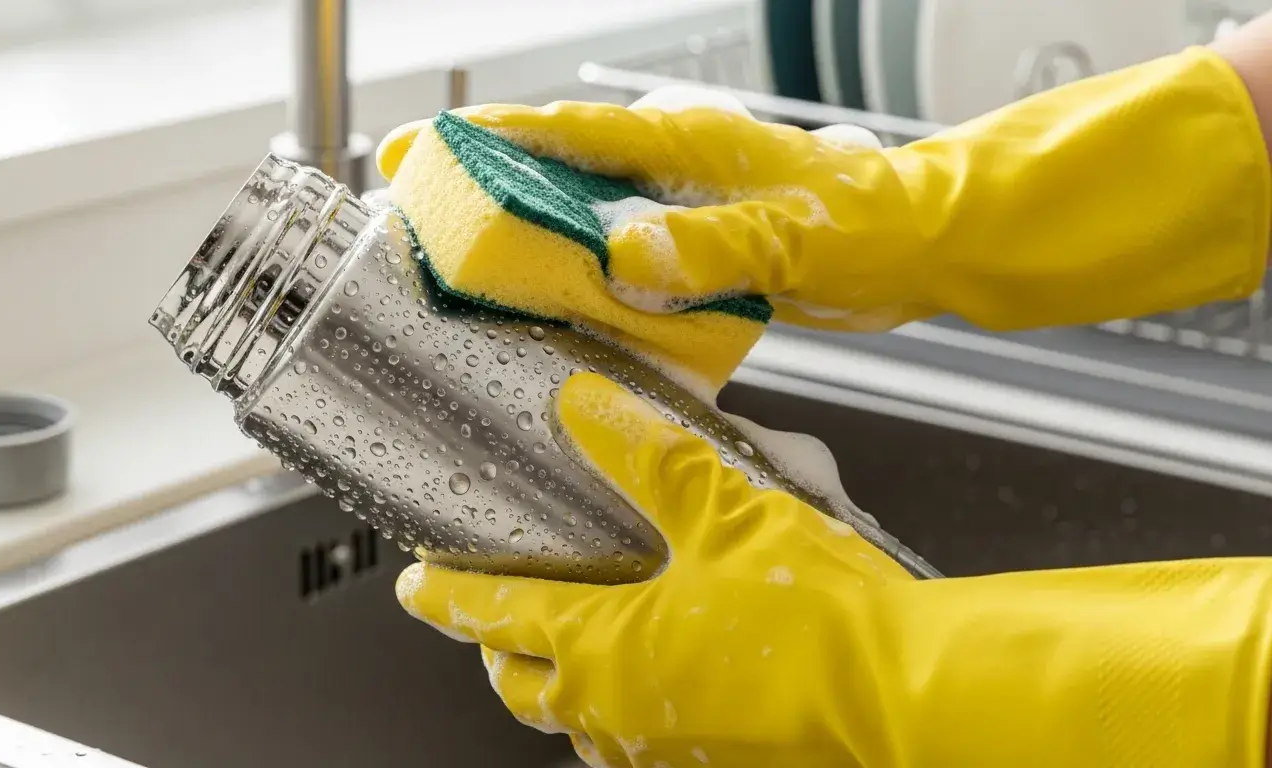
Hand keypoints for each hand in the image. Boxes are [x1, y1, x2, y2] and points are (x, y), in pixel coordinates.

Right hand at [379, 46, 1266, 368]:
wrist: (927, 248)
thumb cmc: (877, 221)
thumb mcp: (796, 235)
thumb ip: (711, 245)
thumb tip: (626, 252)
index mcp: (687, 143)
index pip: (567, 135)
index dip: (487, 144)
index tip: (421, 152)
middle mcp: (672, 172)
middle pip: (554, 177)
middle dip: (484, 195)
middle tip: (416, 222)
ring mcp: (681, 213)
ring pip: (581, 224)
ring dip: (526, 247)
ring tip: (463, 278)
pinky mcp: (695, 255)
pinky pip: (621, 267)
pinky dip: (583, 287)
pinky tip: (556, 317)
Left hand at [397, 372, 1271, 766]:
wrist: (903, 695)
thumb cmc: (822, 618)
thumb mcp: (727, 508)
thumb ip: (648, 451)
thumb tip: (585, 406)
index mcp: (605, 646)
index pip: (498, 613)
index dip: (449, 593)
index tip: (417, 583)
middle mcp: (616, 708)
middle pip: (520, 685)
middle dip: (493, 647)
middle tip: (488, 615)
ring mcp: (659, 746)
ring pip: (572, 722)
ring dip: (553, 682)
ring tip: (562, 646)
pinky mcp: (708, 760)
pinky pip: (632, 741)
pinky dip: (614, 708)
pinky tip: (649, 675)